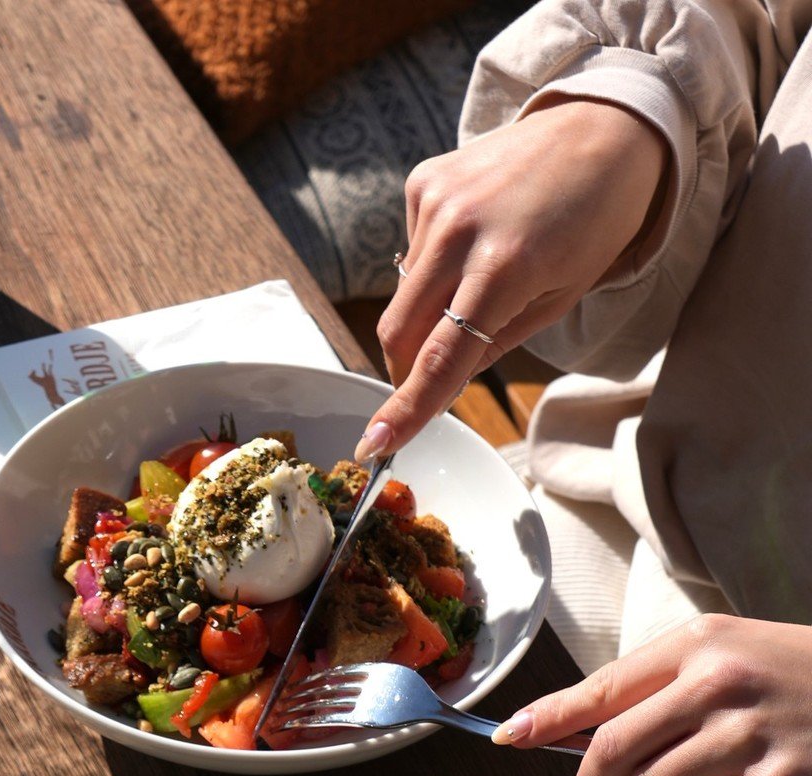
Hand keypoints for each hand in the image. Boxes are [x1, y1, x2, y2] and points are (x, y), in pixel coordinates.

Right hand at [353, 98, 668, 460]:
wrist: (606, 124)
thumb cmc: (596, 218)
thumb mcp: (559, 297)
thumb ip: (493, 343)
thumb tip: (438, 383)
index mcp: (505, 266)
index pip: (440, 356)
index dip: (405, 407)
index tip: (374, 444)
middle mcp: (460, 230)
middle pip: (400, 332)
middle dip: (407, 370)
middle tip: (429, 383)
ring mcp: (436, 199)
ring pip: (404, 297)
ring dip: (428, 312)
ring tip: (482, 279)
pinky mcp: (425, 180)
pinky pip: (411, 253)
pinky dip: (434, 268)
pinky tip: (475, 240)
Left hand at [491, 617, 811, 775]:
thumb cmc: (805, 681)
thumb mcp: (735, 658)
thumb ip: (659, 690)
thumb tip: (567, 732)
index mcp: (703, 645)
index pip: (602, 689)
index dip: (547, 720)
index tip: (511, 739)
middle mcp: (722, 682)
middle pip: (611, 752)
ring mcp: (754, 734)